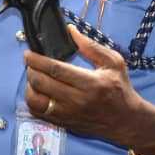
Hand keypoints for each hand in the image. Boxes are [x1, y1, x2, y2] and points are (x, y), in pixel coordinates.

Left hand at [23, 26, 154, 154]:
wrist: (126, 120)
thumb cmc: (120, 89)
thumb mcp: (113, 62)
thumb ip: (91, 46)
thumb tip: (71, 31)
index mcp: (90, 83)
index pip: (55, 70)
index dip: (37, 60)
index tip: (29, 53)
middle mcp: (77, 100)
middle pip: (42, 83)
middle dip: (30, 70)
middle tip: (30, 62)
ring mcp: (68, 114)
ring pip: (36, 101)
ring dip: (29, 86)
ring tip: (34, 77)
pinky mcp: (63, 123)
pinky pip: (38, 113)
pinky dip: (33, 101)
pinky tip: (38, 92)